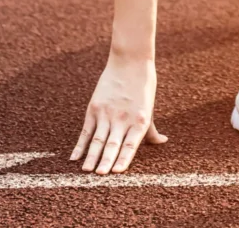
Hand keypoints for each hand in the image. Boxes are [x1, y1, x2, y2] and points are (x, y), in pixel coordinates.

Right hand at [70, 53, 167, 173]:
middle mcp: (123, 119)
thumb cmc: (143, 87)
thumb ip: (152, 129)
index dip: (124, 159)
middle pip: (112, 144)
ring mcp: (107, 113)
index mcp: (140, 121)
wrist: (130, 62)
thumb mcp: (149, 108)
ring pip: (97, 139)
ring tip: (86, 171)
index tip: (118, 172)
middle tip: (99, 176)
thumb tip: (163, 141)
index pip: (130, 145)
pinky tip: (75, 157)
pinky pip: (86, 130)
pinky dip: (80, 145)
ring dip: (91, 156)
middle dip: (105, 161)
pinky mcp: (94, 107)